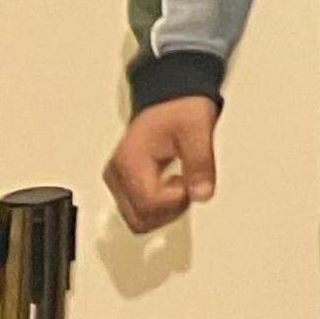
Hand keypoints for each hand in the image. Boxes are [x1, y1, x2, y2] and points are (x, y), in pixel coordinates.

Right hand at [103, 97, 217, 233]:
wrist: (171, 99)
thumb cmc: (181, 109)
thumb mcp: (198, 130)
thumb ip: (201, 164)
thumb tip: (202, 195)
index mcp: (129, 161)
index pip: (149, 203)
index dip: (177, 199)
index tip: (191, 180)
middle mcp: (117, 175)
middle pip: (139, 219)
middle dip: (171, 210)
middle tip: (188, 184)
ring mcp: (118, 181)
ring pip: (138, 220)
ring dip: (165, 211)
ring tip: (182, 183)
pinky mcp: (124, 184)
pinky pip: (140, 210)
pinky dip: (159, 207)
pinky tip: (173, 186)